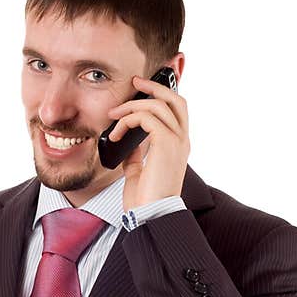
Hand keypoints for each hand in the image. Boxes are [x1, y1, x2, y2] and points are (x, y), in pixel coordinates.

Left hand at [107, 75, 189, 210]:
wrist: (150, 216)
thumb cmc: (144, 200)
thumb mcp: (138, 172)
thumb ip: (136, 156)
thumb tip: (129, 143)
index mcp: (178, 146)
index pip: (177, 110)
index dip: (162, 94)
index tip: (141, 87)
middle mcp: (182, 140)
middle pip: (175, 99)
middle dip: (154, 86)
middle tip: (134, 81)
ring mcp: (177, 141)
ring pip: (159, 104)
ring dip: (132, 105)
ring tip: (113, 115)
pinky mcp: (166, 144)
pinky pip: (147, 117)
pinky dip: (128, 120)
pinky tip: (116, 133)